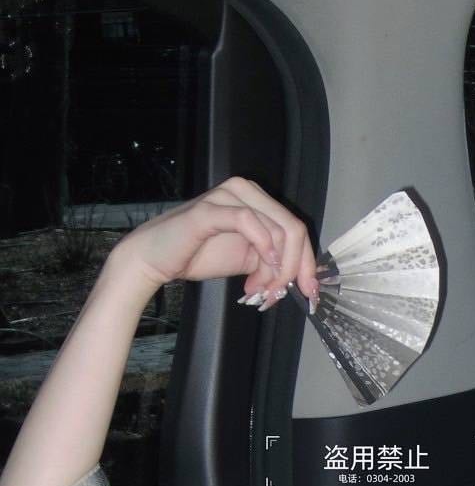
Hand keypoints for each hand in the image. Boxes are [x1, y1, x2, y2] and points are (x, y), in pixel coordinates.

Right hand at [107, 176, 319, 309]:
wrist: (155, 258)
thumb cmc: (197, 255)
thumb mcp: (248, 260)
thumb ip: (274, 262)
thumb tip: (304, 279)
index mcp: (257, 201)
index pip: (297, 229)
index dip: (308, 263)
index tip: (309, 292)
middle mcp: (245, 191)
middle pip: (293, 229)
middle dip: (293, 269)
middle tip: (278, 294)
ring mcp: (228, 196)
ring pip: (276, 229)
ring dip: (274, 268)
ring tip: (258, 289)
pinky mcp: (211, 209)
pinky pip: (249, 221)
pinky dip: (263, 246)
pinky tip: (260, 268)